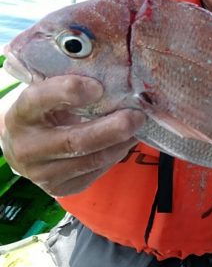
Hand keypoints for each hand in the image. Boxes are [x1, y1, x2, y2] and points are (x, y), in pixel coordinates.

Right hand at [0, 75, 145, 196]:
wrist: (21, 147)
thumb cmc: (42, 112)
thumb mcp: (46, 95)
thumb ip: (69, 87)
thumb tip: (112, 78)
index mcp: (20, 114)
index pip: (40, 100)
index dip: (68, 91)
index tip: (98, 87)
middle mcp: (27, 147)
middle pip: (73, 140)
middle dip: (110, 128)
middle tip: (136, 116)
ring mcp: (42, 173)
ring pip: (89, 161)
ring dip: (119, 144)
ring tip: (137, 127)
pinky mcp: (59, 188)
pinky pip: (94, 172)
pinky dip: (114, 155)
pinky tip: (124, 142)